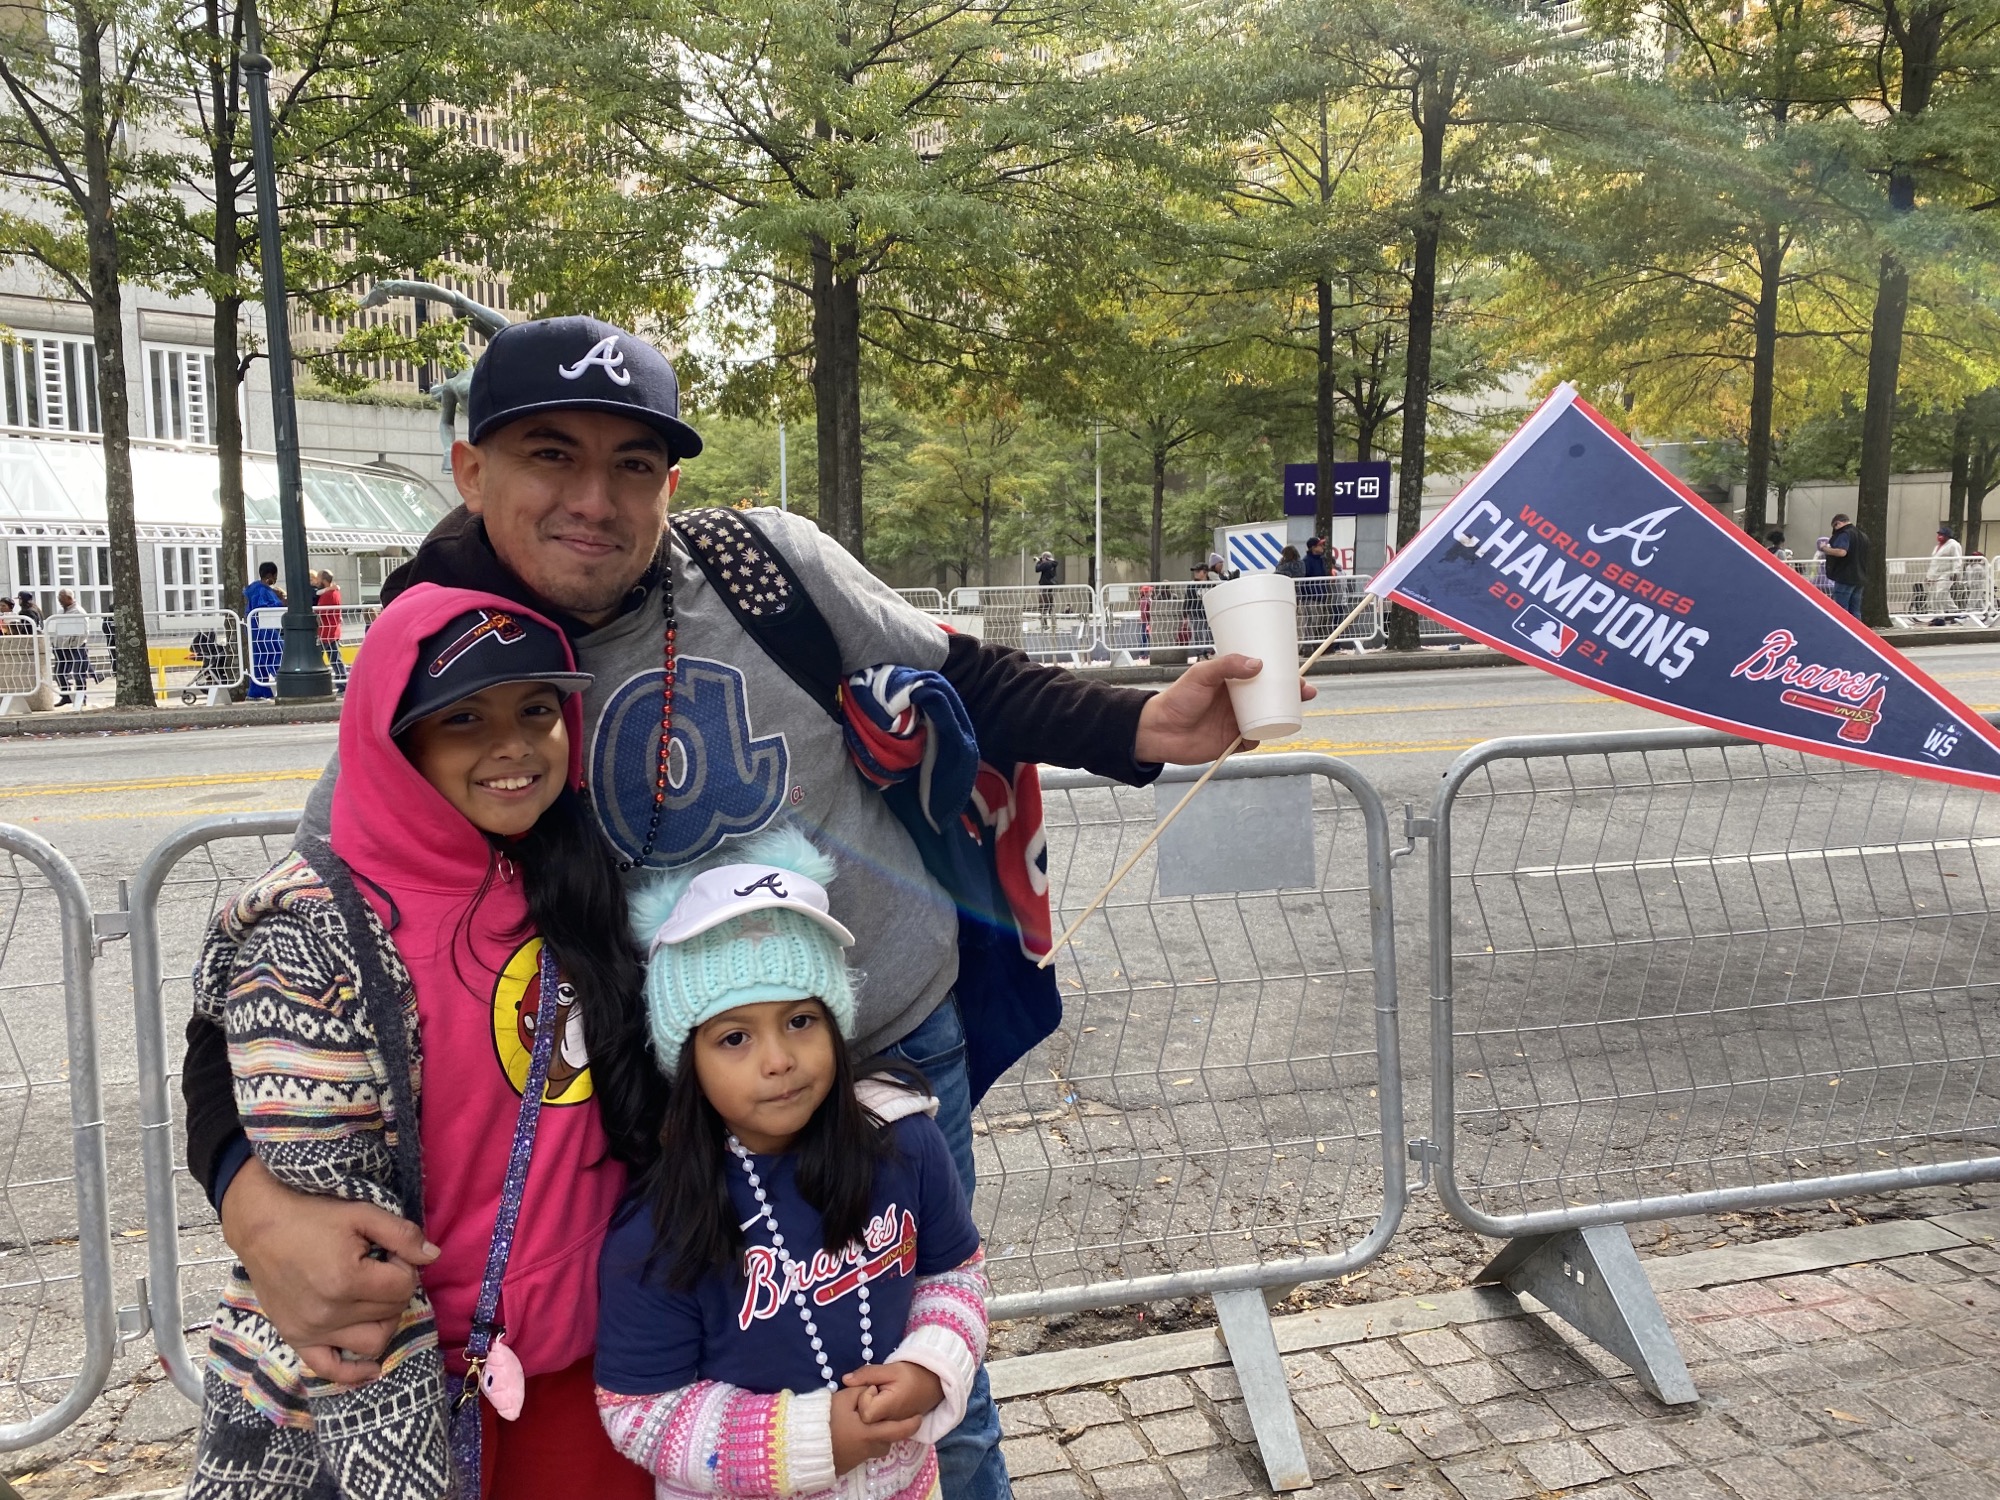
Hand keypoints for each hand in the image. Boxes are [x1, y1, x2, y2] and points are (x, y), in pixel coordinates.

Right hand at [220, 1157, 437, 1384]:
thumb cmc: (312, 1216)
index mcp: (347, 1280)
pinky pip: (330, 1369)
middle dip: (395, 1289)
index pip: (404, 1286)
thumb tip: (434, 1256)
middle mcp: (329, 1312)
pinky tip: (372, 1367)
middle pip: (391, 1312)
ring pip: (373, 1342)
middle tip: (379, 1268)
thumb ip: (402, 1235)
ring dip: (384, 1321)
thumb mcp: (362, 1214)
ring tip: (373, 1298)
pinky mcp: (296, 1339)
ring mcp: (311, 1330)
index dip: (405, 1265)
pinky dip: (354, 1372)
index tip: (388, 1252)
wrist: (260, 1226)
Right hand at [830, 1386, 921, 1474]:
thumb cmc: (826, 1420)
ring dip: (878, 1436)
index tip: (918, 1416)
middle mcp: (870, 1447)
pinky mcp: (850, 1463)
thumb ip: (862, 1389)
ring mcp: (860, 1457)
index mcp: (871, 1432)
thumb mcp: (843, 1398)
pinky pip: (865, 1451)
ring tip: (871, 1423)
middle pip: (889, 1439)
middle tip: (897, 1418)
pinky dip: (866, 1442)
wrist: (806, 1444)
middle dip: (895, 1429)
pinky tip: (856, 1432)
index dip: (911, 1424)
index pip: (899, 1430)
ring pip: (878, 1446)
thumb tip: (872, 1389)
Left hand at [844, 1360, 943, 1424]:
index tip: (874, 1388)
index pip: (865, 1413)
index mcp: (890, 1408)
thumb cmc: (912, 1374)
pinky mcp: (893, 1427)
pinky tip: (881, 1404)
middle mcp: (890, 1423)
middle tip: (875, 1393)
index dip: (865, 1399)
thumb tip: (844, 1380)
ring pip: (869, 1425)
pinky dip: (875, 1415)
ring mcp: (892, 1428)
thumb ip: (867, 1374)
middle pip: (865, 1422)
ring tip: (879, 1398)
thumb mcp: (890, 1369)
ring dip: (870, 1410)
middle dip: (865, 1406)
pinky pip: (876, 1426)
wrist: (933, 1383)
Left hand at [1134, 653, 1318, 760]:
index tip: (1297, 671)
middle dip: (1292, 695)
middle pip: (1272, 696)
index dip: (1282, 673)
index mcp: (1232, 680)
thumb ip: (1227, 665)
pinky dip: (1262, 737)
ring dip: (1283, 716)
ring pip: (1268, 718)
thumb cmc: (1176, 698)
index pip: (1263, 674)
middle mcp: (1237, 700)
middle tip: (1306, 691)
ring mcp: (1236, 721)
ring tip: (1294, 712)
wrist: (1159, 731)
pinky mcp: (1232, 741)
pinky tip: (1270, 732)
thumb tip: (1257, 664)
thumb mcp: (1201, 674)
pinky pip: (1254, 739)